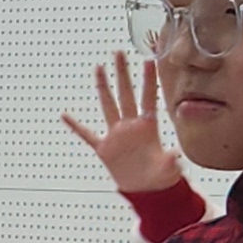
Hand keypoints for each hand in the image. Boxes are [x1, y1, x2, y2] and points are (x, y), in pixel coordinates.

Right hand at [60, 56, 180, 192]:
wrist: (146, 190)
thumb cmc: (160, 177)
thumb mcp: (168, 169)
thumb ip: (170, 160)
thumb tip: (175, 155)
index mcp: (148, 128)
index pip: (148, 98)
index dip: (148, 80)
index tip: (149, 60)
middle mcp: (131, 126)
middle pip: (125, 94)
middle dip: (122, 73)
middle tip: (119, 53)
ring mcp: (116, 135)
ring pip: (108, 105)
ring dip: (103, 88)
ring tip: (99, 69)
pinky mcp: (104, 148)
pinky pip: (87, 134)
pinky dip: (75, 126)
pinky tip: (66, 116)